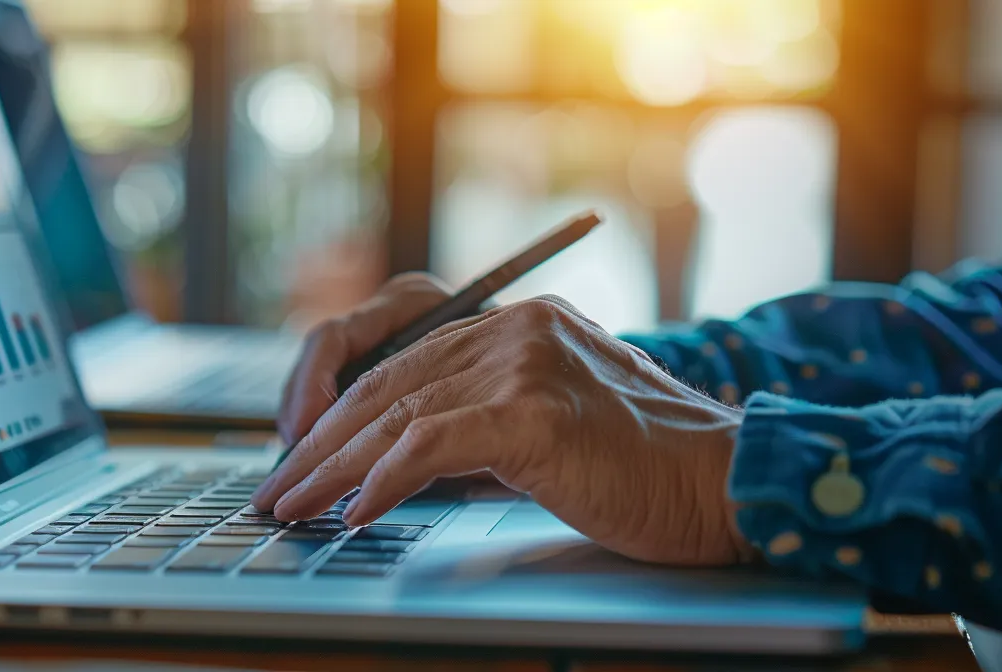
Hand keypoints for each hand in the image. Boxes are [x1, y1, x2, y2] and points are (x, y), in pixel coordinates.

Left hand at [252, 294, 755, 565]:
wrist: (725, 485)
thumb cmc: (645, 473)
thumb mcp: (547, 434)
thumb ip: (478, 428)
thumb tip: (390, 467)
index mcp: (521, 324)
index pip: (403, 362)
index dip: (339, 413)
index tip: (299, 457)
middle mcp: (519, 329)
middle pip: (387, 383)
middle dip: (318, 443)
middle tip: (276, 491)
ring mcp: (527, 364)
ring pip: (396, 413)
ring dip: (331, 468)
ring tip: (292, 506)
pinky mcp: (536, 413)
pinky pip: (430, 445)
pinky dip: (383, 481)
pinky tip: (355, 511)